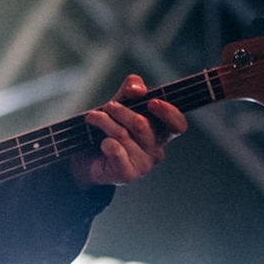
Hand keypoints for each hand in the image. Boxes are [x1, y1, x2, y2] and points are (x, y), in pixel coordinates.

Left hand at [70, 74, 186, 186]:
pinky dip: (106, 143)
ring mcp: (143, 164)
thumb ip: (131, 90)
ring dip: (105, 122)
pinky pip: (117, 152)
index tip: (151, 102)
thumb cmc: (109, 128)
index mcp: (161, 131)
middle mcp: (156, 149)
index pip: (178, 124)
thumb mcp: (120, 103)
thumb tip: (138, 89)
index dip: (169, 113)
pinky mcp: (128, 174)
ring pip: (124, 136)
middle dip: (122, 111)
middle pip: (143, 125)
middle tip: (108, 106)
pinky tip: (102, 142)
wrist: (85, 157)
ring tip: (93, 117)